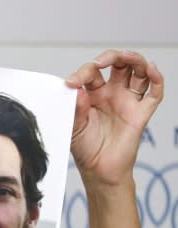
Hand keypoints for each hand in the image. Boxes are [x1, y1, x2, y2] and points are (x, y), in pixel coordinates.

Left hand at [65, 49, 163, 188]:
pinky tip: (151, 69)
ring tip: (125, 57)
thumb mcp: (74, 128)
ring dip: (134, 59)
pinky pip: (154, 93)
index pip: (92, 73)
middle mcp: (112, 94)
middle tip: (99, 63)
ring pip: (138, 71)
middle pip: (118, 63)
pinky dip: (156, 78)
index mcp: (93, 94)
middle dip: (111, 56)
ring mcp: (128, 101)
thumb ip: (76, 109)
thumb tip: (78, 89)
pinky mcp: (141, 113)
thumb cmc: (85, 150)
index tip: (71, 83)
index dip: (82, 73)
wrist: (99, 171)